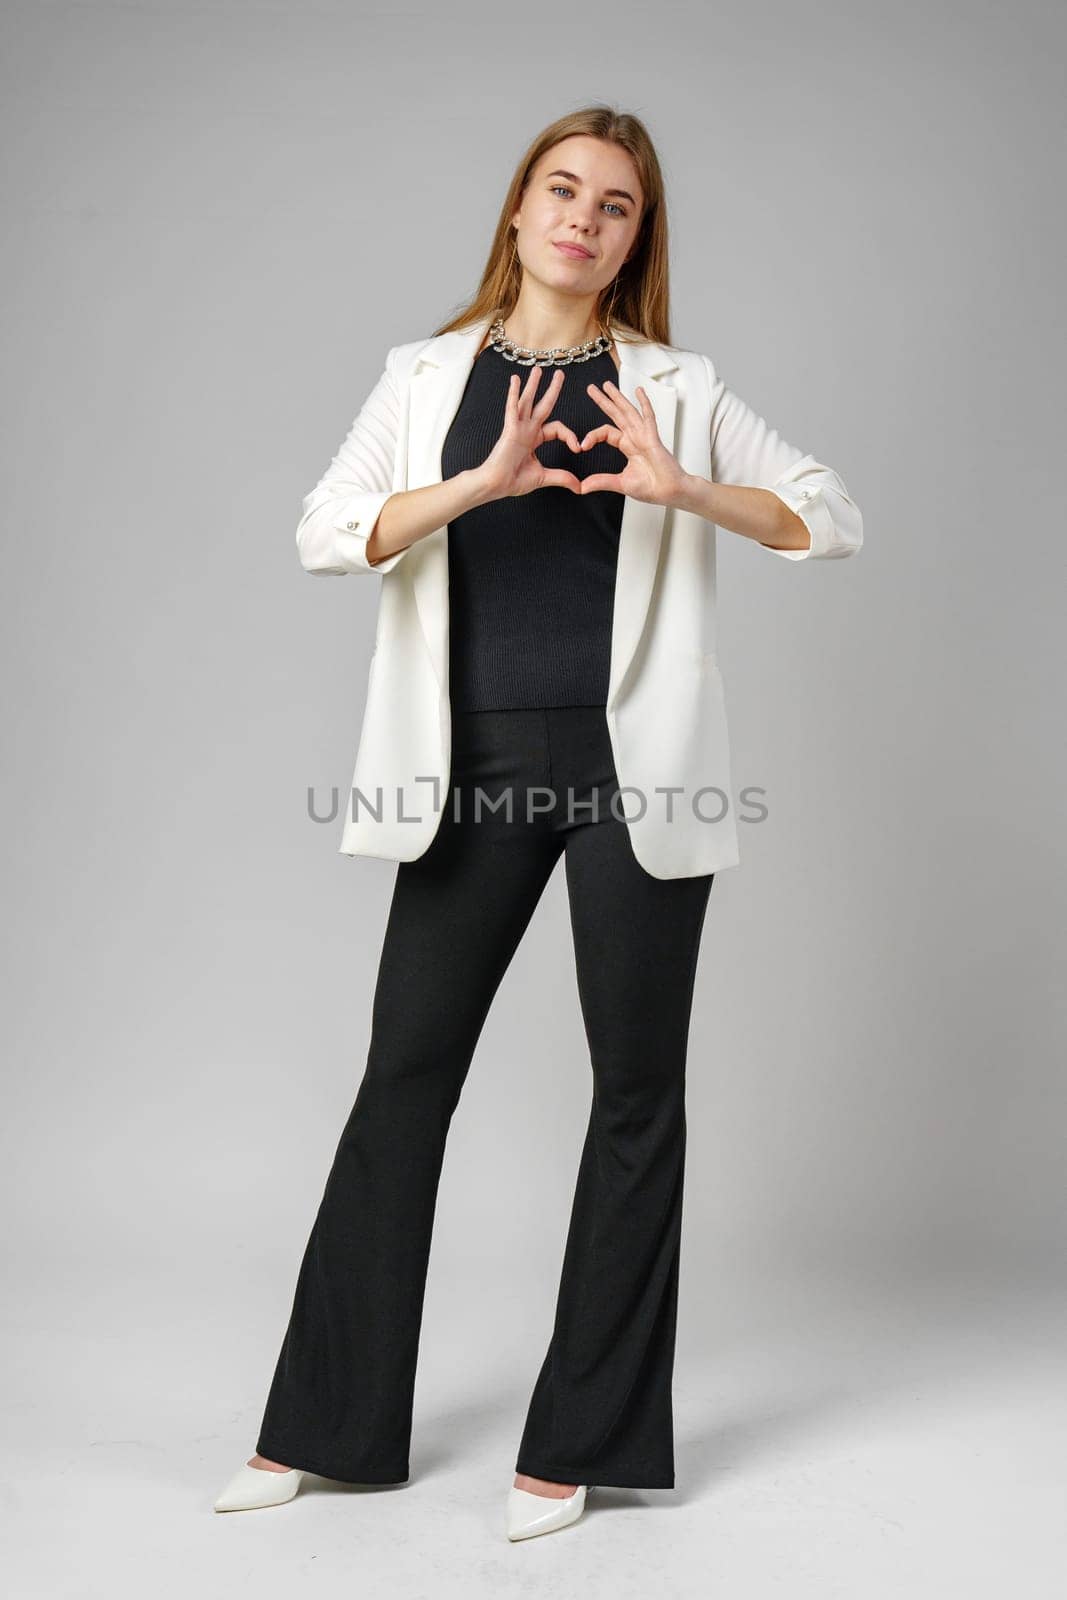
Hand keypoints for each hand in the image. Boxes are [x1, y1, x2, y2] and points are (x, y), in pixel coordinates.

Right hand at [478, 365, 583, 498]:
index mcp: (534, 438)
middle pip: (543, 405)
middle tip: (560, 374)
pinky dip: (513, 394)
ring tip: (538, 369)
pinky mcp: (509, 430)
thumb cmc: (513, 480)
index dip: (570, 436)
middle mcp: (527, 430)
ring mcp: (517, 428)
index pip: (557, 428)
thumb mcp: (543, 477)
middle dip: (552, 389)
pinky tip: (515, 380)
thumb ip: (561, 478)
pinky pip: (512, 409)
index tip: (578, 448)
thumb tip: (579, 487)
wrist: (496, 485)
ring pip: (528, 401)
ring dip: (533, 385)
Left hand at [577, 380, 687, 505]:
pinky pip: (648, 417)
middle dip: (603, 401)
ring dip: (618, 397)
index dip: (592, 436)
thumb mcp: (621, 484)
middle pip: (616, 415)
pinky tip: (639, 391)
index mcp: (628, 447)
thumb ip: (602, 482)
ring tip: (607, 385)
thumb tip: (582, 487)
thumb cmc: (653, 487)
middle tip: (591, 389)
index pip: (606, 433)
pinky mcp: (653, 438)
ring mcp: (644, 436)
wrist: (670, 492)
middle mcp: (635, 438)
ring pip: (628, 411)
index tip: (582, 445)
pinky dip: (644, 403)